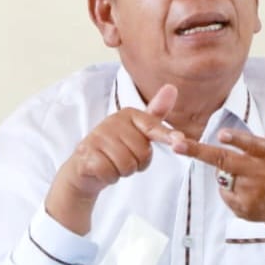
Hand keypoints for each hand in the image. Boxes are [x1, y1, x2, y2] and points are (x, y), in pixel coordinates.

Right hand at [45, 85, 177, 232]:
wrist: (84, 166)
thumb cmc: (115, 148)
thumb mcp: (137, 129)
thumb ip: (156, 113)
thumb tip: (172, 88)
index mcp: (127, 114)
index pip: (152, 126)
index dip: (167, 136)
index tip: (180, 141)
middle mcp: (112, 122)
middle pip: (142, 153)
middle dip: (137, 163)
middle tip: (124, 158)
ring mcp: (97, 137)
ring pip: (127, 165)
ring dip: (123, 172)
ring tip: (114, 164)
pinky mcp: (86, 154)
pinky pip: (111, 173)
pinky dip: (110, 177)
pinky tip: (103, 170)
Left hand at [172, 99, 264, 247]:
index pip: (250, 145)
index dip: (236, 140)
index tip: (222, 134)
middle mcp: (258, 173)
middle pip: (223, 160)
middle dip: (198, 151)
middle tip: (177, 144)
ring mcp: (250, 192)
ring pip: (222, 177)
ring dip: (224, 174)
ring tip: (244, 175)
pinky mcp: (245, 208)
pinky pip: (225, 194)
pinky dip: (229, 191)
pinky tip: (245, 191)